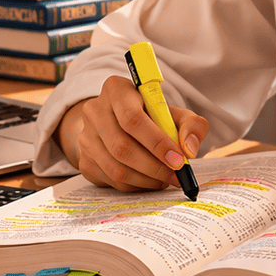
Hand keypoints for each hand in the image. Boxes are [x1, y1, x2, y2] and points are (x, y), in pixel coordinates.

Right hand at [59, 75, 207, 191]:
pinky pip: (111, 181)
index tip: (178, 160)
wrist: (120, 124)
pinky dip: (135, 186)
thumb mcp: (174, 113)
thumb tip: (188, 149)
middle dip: (154, 167)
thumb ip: (191, 125)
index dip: (157, 143)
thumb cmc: (152, 117)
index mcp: (116, 89)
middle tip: (176, 176)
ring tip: (165, 179)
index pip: (132, 119)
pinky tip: (149, 180)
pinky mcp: (84, 160)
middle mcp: (95, 110)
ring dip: (146, 180)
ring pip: (116, 169)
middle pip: (122, 147)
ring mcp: (86, 137)